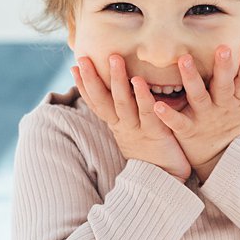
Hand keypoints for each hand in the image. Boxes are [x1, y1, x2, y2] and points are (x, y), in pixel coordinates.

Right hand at [73, 55, 190, 181]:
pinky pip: (147, 112)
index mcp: (117, 125)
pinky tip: (138, 80)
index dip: (84, 85)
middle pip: (103, 100)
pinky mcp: (155, 133)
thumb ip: (127, 113)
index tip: (74, 66)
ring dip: (117, 80)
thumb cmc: (151, 153)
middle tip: (83, 58)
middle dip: (92, 79)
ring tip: (114, 59)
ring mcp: (137, 130)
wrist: (165, 181)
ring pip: (123, 102)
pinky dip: (142, 96)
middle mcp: (123, 127)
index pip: (96, 102)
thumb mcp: (134, 132)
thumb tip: (119, 96)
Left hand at [151, 43, 239, 182]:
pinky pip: (178, 122)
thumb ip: (237, 83)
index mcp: (235, 100)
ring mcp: (205, 118)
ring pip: (200, 97)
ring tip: (184, 59)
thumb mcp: (239, 105)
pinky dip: (168, 115)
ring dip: (192, 77)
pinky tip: (157, 105)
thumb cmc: (226, 122)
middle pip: (224, 85)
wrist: (219, 158)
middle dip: (224, 67)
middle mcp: (221, 107)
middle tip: (223, 48)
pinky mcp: (188, 130)